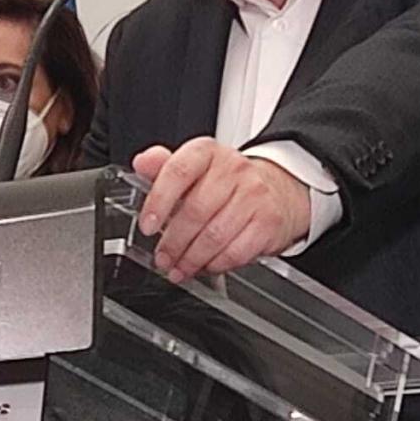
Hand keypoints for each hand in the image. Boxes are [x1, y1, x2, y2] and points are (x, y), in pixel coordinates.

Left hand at [131, 138, 311, 281]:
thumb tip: (142, 162)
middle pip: (196, 210)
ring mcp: (254, 195)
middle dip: (173, 242)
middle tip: (162, 258)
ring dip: (192, 259)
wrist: (277, 191)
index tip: (147, 226)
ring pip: (215, 235)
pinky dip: (216, 264)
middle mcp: (233, 169)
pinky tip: (206, 266)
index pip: (179, 171)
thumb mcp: (193, 169)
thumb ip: (163, 168)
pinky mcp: (269, 221)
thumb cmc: (227, 184)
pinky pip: (236, 251)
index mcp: (207, 152)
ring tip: (179, 268)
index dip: (159, 201)